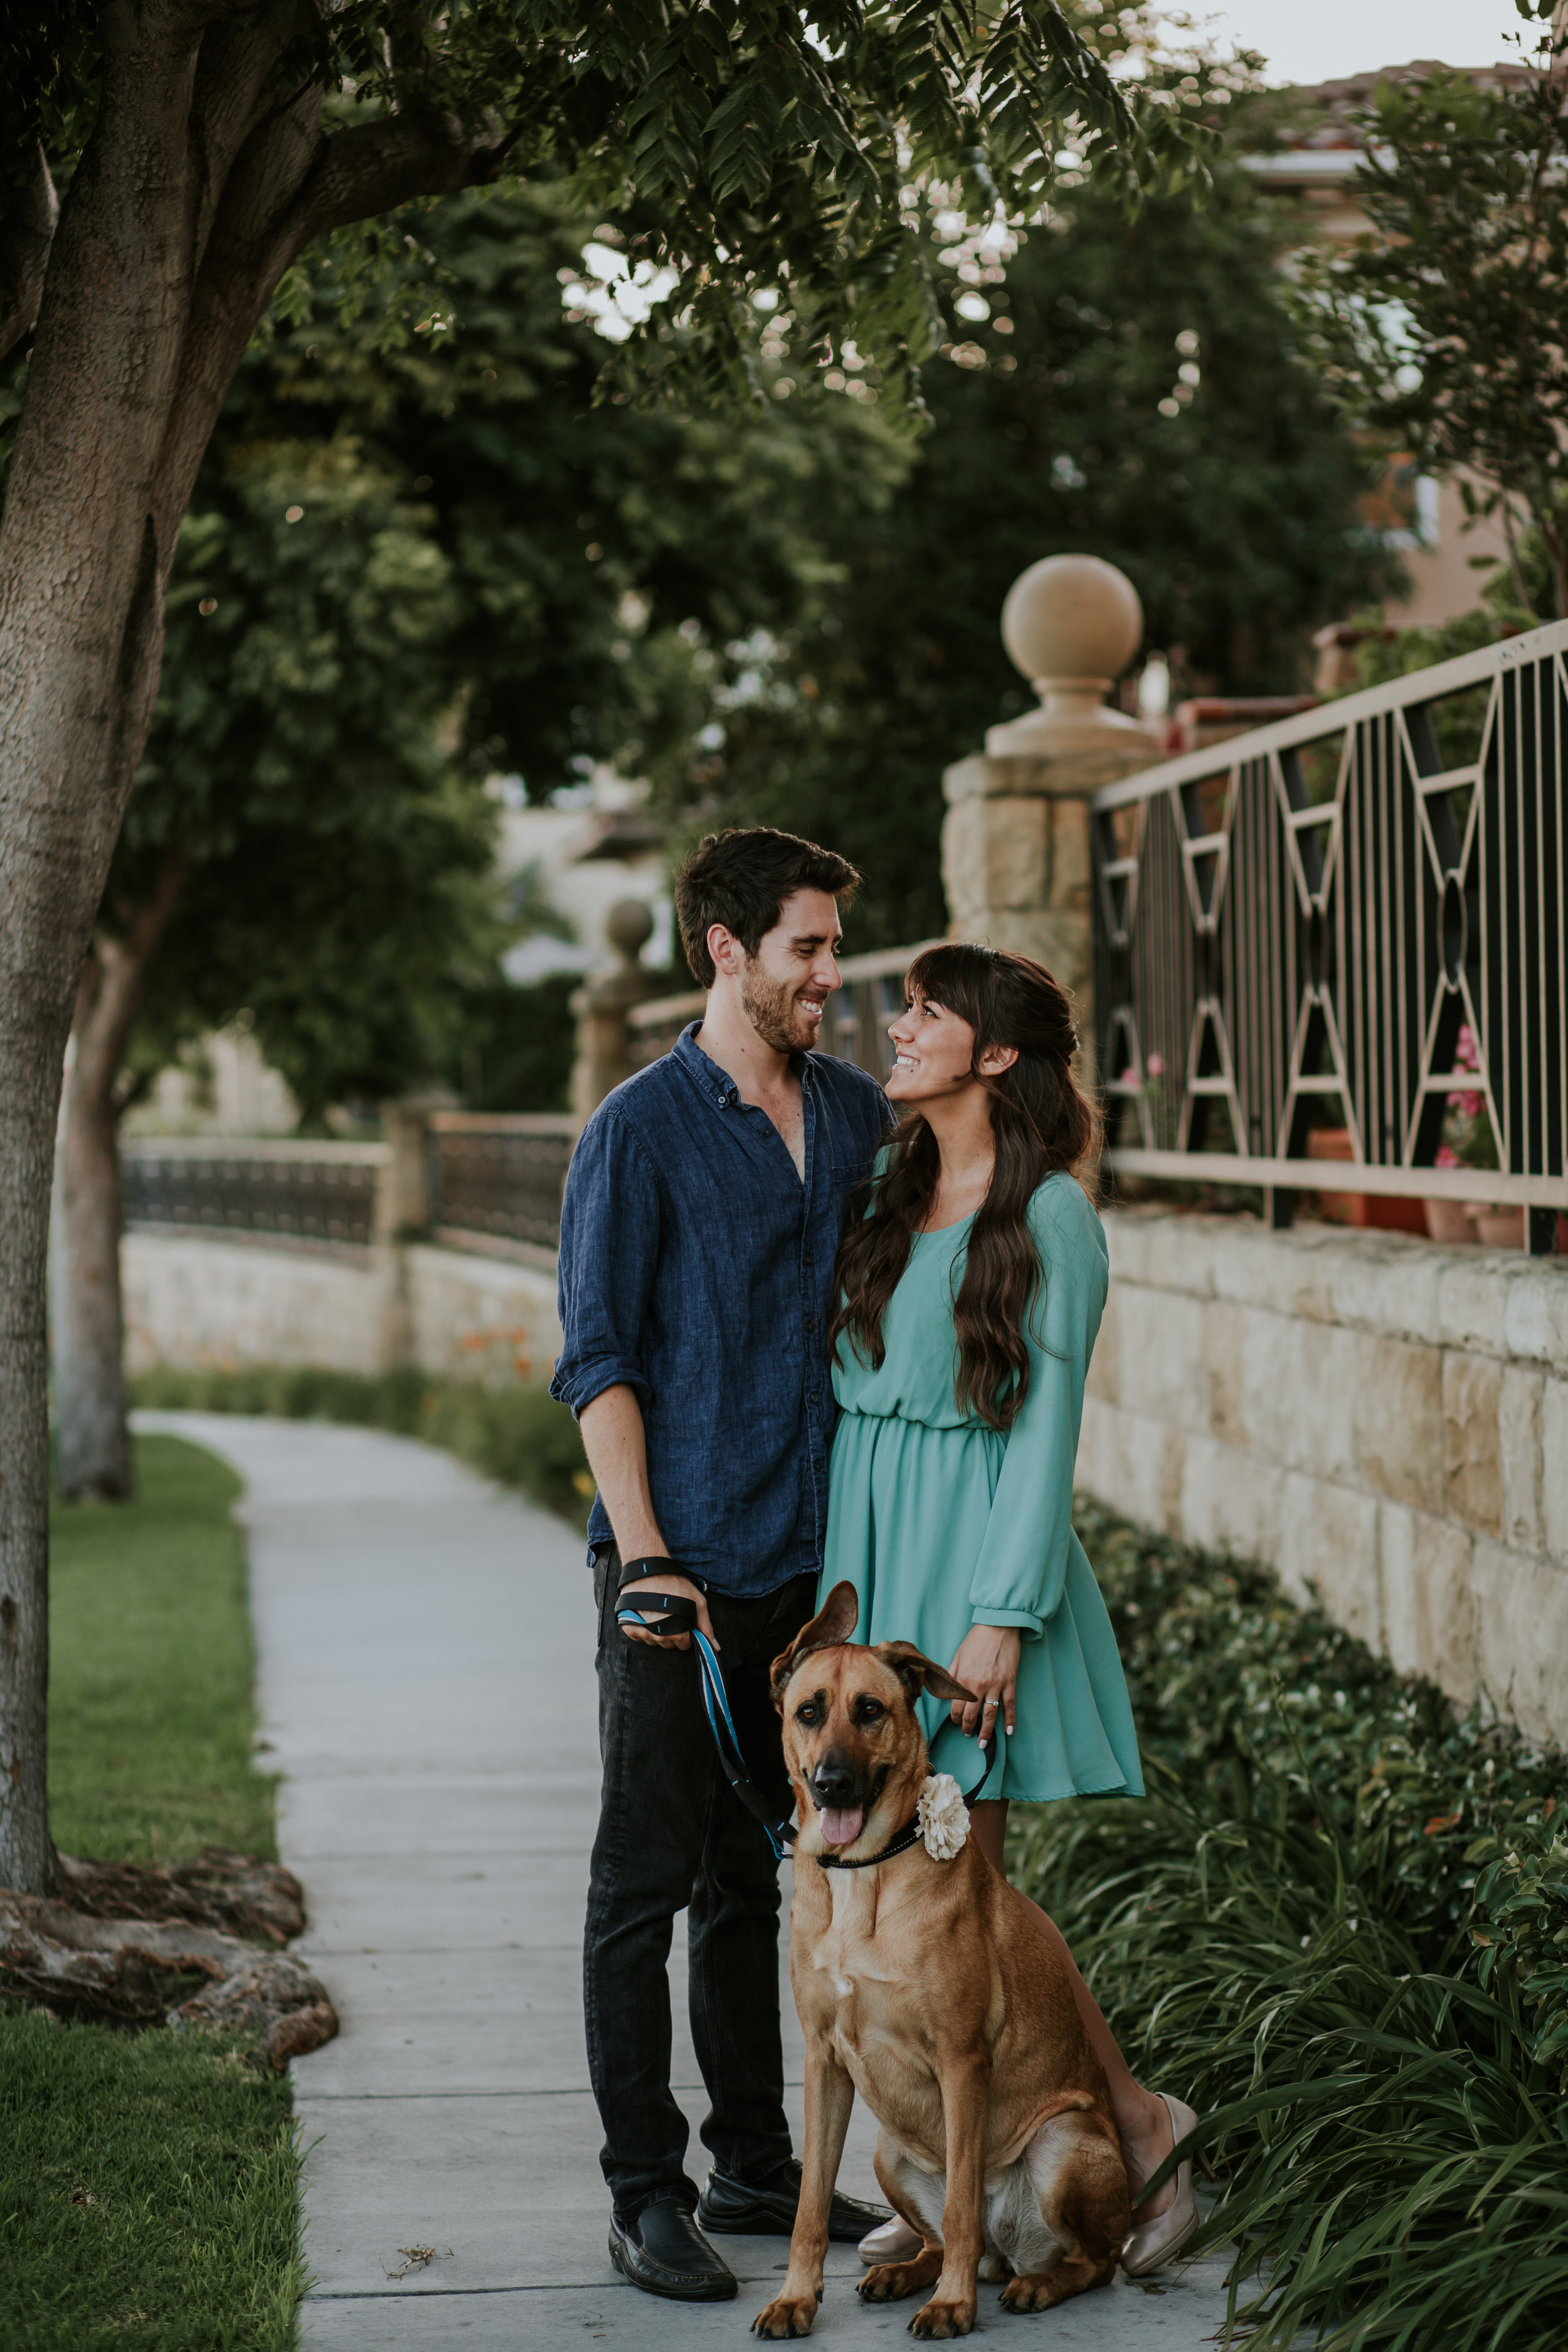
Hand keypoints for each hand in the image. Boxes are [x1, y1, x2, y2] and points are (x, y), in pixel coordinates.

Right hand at [618, 1572, 717, 1653]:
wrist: (648, 1569)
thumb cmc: (675, 1584)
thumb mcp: (698, 1602)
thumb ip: (706, 1626)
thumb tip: (716, 1648)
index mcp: (676, 1633)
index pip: (683, 1644)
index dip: (686, 1632)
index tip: (683, 1619)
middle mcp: (659, 1637)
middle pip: (668, 1644)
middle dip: (672, 1632)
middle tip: (671, 1613)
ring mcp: (643, 1633)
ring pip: (653, 1641)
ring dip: (657, 1631)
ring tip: (659, 1612)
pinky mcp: (629, 1627)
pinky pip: (639, 1636)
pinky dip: (642, 1628)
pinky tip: (646, 1614)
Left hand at [948, 1625, 1019, 1740]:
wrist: (998, 1626)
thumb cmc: (976, 1639)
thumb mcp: (958, 1655)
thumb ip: (951, 1674)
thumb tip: (944, 1690)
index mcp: (963, 1679)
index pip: (956, 1707)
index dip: (955, 1718)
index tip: (957, 1722)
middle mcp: (978, 1685)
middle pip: (971, 1715)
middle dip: (968, 1728)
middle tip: (968, 1734)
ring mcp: (996, 1685)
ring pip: (990, 1714)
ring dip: (986, 1731)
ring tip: (982, 1742)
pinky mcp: (1010, 1682)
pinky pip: (1010, 1705)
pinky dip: (1009, 1720)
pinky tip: (1008, 1731)